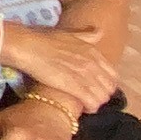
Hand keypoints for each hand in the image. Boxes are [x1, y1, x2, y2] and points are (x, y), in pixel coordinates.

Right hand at [3, 24, 118, 112]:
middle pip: (110, 88)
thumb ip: (86, 35)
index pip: (113, 74)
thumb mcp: (69, 33)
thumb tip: (100, 32)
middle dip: (102, 94)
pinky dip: (90, 108)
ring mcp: (85, 76)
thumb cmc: (43, 39)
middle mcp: (93, 64)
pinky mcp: (75, 87)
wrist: (27, 46)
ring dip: (96, 102)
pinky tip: (82, 107)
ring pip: (103, 97)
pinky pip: (92, 103)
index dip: (106, 83)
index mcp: (93, 52)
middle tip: (90, 97)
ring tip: (85, 103)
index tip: (96, 86)